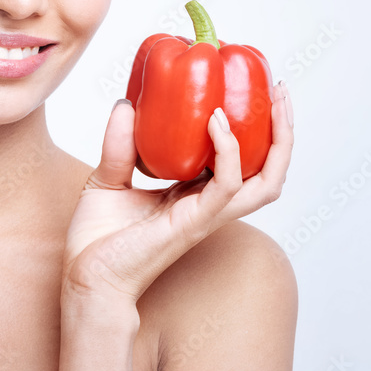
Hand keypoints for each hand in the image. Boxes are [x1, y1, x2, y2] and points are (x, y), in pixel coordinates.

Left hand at [62, 82, 293, 303]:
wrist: (86, 277)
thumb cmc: (97, 241)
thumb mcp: (107, 178)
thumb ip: (119, 144)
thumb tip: (126, 104)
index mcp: (194, 195)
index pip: (242, 163)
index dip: (257, 132)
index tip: (255, 93)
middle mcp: (209, 205)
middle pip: (269, 172)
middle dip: (284, 132)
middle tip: (280, 93)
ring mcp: (205, 215)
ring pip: (266, 181)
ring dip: (278, 140)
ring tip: (275, 101)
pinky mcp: (193, 222)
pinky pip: (227, 185)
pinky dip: (228, 151)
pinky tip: (216, 121)